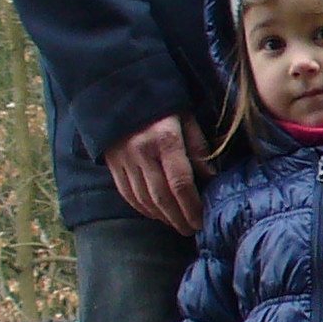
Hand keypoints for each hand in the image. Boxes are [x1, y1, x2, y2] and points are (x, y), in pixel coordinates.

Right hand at [104, 114, 211, 235]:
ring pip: (144, 198)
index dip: (192, 206)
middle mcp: (142, 153)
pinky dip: (143, 208)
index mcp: (165, 140)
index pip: (180, 182)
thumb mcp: (186, 118)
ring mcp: (124, 160)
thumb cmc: (162, 105)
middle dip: (178, 217)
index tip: (201, 220)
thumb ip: (198, 147)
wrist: (119, 91)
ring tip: (177, 225)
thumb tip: (210, 177)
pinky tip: (155, 214)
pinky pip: (127, 194)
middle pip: (162, 196)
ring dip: (162, 216)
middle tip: (191, 230)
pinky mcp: (112, 164)